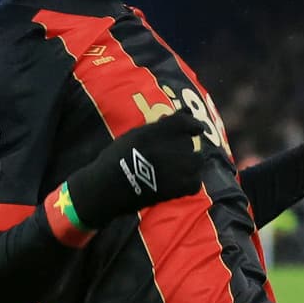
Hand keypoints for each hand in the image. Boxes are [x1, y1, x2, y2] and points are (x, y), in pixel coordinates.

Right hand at [61, 112, 203, 228]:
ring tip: (178, 168)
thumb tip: (183, 114)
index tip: (196, 129)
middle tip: (172, 155)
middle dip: (183, 147)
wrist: (107, 188)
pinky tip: (180, 183)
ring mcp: (176, 168)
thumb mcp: (135, 135)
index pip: (186, 122)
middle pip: (188, 143)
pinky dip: (190, 181)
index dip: (193, 125)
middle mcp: (170, 147)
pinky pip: (195, 181)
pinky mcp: (177, 188)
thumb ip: (159, 126)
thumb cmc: (116, 158)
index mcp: (157, 131)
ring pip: (196, 161)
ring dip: (190, 163)